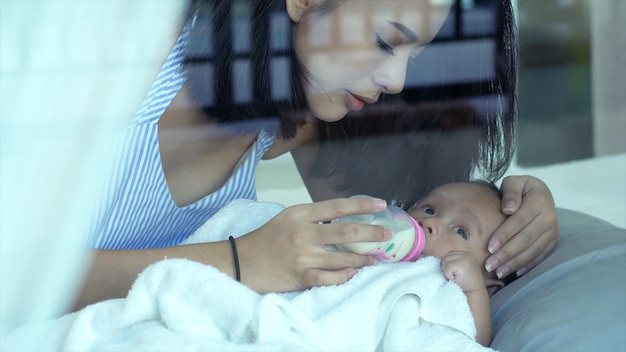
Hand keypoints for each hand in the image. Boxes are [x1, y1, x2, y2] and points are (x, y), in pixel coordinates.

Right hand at [235, 197, 389, 292]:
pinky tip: (354, 273)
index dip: (361, 205)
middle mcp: (303, 233)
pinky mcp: (301, 276)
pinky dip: (345, 276)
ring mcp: (303, 256)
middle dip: (372, 233)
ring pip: (344, 259)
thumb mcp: (287, 219)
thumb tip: (342, 219)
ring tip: (375, 257)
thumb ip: (312, 218)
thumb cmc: (265, 240)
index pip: (337, 207)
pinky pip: (331, 278)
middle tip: (387, 234)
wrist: (241, 262)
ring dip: (363, 259)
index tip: (380, 205)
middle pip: (347, 232)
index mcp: (300, 214)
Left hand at [440, 251, 484, 292]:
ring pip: (445, 260)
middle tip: (455, 278)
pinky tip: (456, 279)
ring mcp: (466, 257)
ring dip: (447, 272)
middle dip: (446, 268)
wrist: (473, 296)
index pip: (449, 255)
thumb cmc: (464, 285)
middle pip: (446, 257)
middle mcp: (468, 254)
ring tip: (456, 278)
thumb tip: (438, 261)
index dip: (447, 266)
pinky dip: (448, 275)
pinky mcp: (463, 262)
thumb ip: (452, 263)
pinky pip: (447, 267)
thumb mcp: (458, 271)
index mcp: (466, 255)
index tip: (454, 275)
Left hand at [485, 175, 558, 279]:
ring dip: (515, 263)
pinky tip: (515, 273)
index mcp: (539, 201)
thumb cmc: (520, 188)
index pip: (519, 221)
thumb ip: (510, 192)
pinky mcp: (552, 241)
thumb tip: (508, 209)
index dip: (504, 235)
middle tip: (490, 265)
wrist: (539, 193)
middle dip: (506, 254)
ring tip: (498, 272)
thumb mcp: (513, 182)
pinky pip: (541, 256)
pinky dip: (528, 265)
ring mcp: (553, 231)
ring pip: (533, 250)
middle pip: (526, 239)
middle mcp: (550, 217)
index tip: (489, 247)